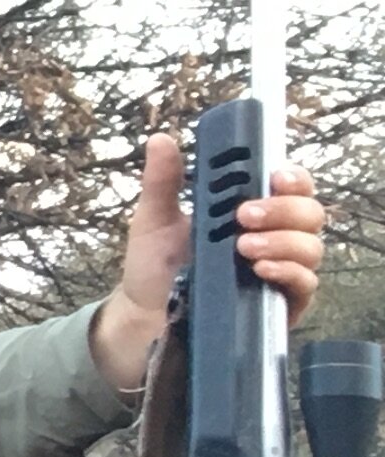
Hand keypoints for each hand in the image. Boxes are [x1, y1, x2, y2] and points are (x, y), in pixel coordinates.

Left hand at [90, 134, 331, 395]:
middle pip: (309, 213)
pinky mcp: (282, 303)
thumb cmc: (157, 266)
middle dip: (282, 209)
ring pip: (311, 247)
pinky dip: (287, 272)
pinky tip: (261, 268)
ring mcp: (281, 270)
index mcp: (252, 210)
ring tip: (243, 246)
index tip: (274, 176)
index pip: (291, 186)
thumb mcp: (154, 220)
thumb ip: (163, 182)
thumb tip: (160, 140)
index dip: (292, 177)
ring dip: (283, 241)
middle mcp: (275, 237)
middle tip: (244, 215)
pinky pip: (304, 284)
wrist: (145, 316)